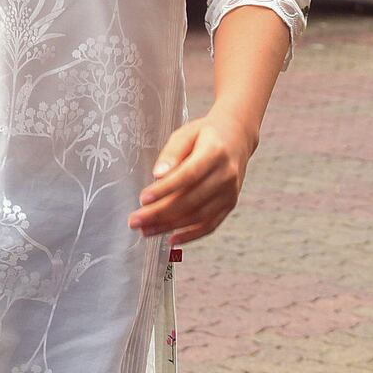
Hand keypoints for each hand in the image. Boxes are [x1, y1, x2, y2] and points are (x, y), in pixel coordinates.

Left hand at [128, 109, 256, 244]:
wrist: (236, 137)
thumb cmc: (205, 134)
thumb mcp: (185, 133)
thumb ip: (171, 153)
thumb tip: (157, 175)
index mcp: (214, 152)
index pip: (187, 175)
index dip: (164, 189)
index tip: (143, 199)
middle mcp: (226, 175)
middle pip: (190, 200)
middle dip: (160, 213)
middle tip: (135, 220)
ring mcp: (230, 192)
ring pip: (198, 216)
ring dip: (170, 226)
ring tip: (146, 230)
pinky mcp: (230, 204)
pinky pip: (210, 225)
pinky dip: (190, 235)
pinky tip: (171, 239)